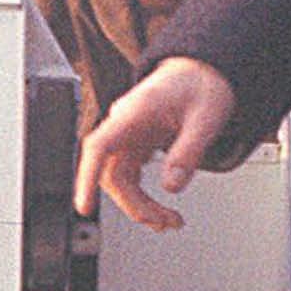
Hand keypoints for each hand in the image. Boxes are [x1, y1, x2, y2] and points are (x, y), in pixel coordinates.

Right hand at [74, 57, 236, 229]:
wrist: (204, 68)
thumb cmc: (203, 83)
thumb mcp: (207, 117)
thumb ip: (189, 151)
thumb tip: (173, 185)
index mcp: (136, 111)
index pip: (100, 146)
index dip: (86, 177)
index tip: (83, 205)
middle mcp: (125, 124)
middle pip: (112, 173)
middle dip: (135, 205)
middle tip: (164, 222)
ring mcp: (128, 135)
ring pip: (120, 179)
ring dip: (140, 205)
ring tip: (168, 221)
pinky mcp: (136, 143)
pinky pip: (130, 176)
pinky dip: (143, 196)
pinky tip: (160, 207)